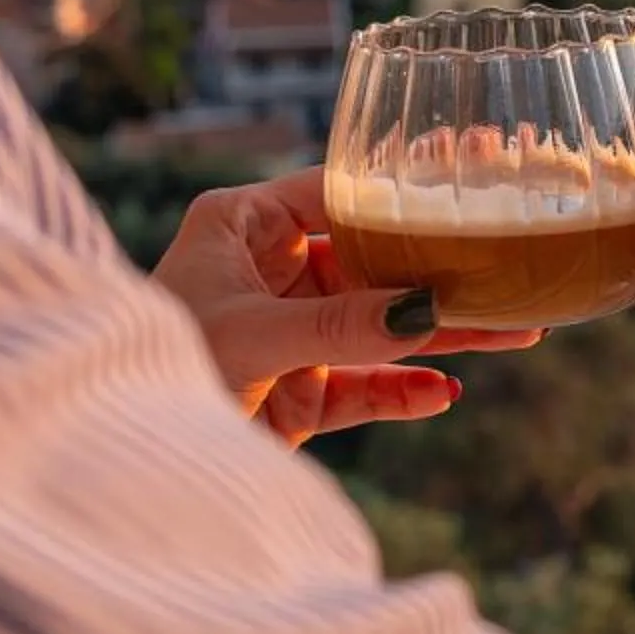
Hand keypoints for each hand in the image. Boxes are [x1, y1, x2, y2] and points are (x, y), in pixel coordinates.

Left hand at [149, 167, 544, 446]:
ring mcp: (288, 332)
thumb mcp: (252, 335)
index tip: (470, 175)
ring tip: (516, 332)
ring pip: (382, 325)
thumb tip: (427, 309)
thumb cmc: (157, 368)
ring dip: (444, 333)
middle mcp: (270, 272)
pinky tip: (445, 393)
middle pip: (376, 261)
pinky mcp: (296, 392)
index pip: (337, 191)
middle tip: (509, 267)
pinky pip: (364, 385)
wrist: (117, 458)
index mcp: (243, 226)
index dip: (402, 186)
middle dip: (441, 272)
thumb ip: (342, 322)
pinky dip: (404, 391)